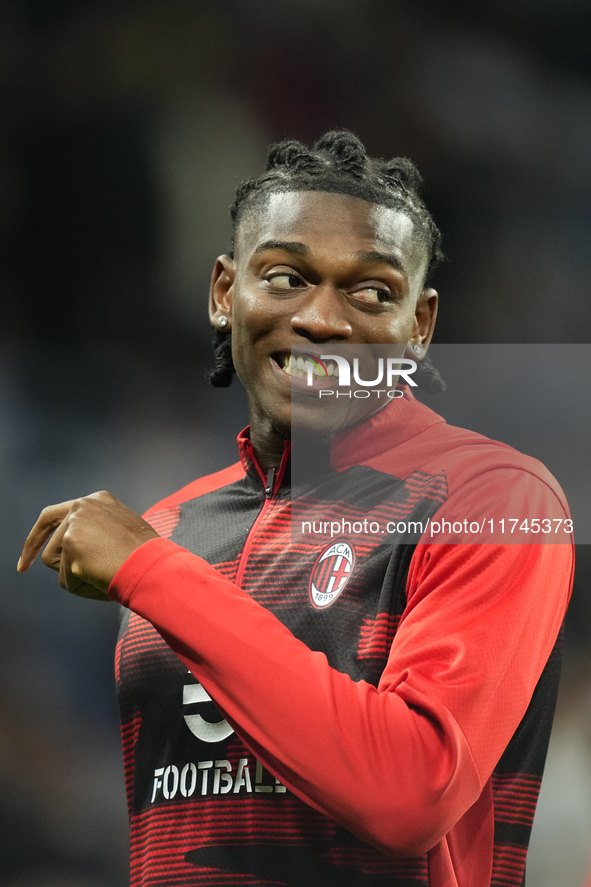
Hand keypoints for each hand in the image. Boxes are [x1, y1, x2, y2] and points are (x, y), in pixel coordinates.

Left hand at [17, 491, 159, 600]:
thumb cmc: (147, 556)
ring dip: (74, 577)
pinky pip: (66, 580)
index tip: (30, 553)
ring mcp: (75, 524)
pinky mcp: (71, 544)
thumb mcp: (123, 534)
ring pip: (55, 563)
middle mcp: (82, 506)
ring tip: (103, 575)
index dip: (40, 535)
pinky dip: (82, 588)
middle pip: (50, 540)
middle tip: (22, 567)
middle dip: (32, 552)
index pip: (56, 515)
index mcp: (97, 500)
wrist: (153, 564)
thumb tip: (75, 555)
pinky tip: (102, 580)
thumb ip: (98, 534)